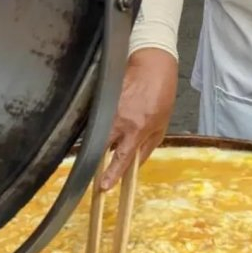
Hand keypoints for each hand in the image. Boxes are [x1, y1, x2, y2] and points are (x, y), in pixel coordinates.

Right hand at [101, 48, 177, 189]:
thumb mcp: (161, 126)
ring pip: (95, 132)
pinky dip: (96, 124)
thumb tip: (135, 165)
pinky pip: (95, 117)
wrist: (151, 65)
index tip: (102, 187)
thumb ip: (147, 147)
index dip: (111, 174)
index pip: (121, 158)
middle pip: (100, 146)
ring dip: (95, 141)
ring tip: (95, 146)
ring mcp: (108, 109)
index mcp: (136, 130)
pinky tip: (99, 124)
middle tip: (89, 171)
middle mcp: (119, 121)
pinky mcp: (101, 98)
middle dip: (94, 160)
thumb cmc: (161, 95)